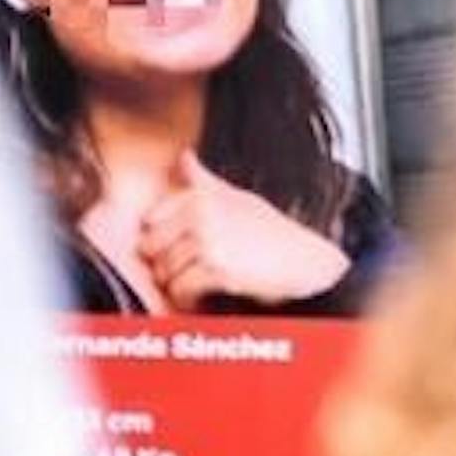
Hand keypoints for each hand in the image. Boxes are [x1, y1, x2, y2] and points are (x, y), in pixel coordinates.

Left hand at [138, 150, 349, 310]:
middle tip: (194, 266)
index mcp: (202, 195)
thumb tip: (184, 156)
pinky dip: (190, 299)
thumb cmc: (272, 232)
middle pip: (151, 247)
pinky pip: (180, 289)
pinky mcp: (216, 268)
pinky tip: (208, 293)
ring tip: (205, 279)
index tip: (183, 245)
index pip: (150, 219)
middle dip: (166, 261)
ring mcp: (208, 240)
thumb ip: (203, 180)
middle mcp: (202, 214)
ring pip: (163, 271)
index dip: (164, 237)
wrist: (305, 261)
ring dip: (179, 282)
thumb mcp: (238, 197)